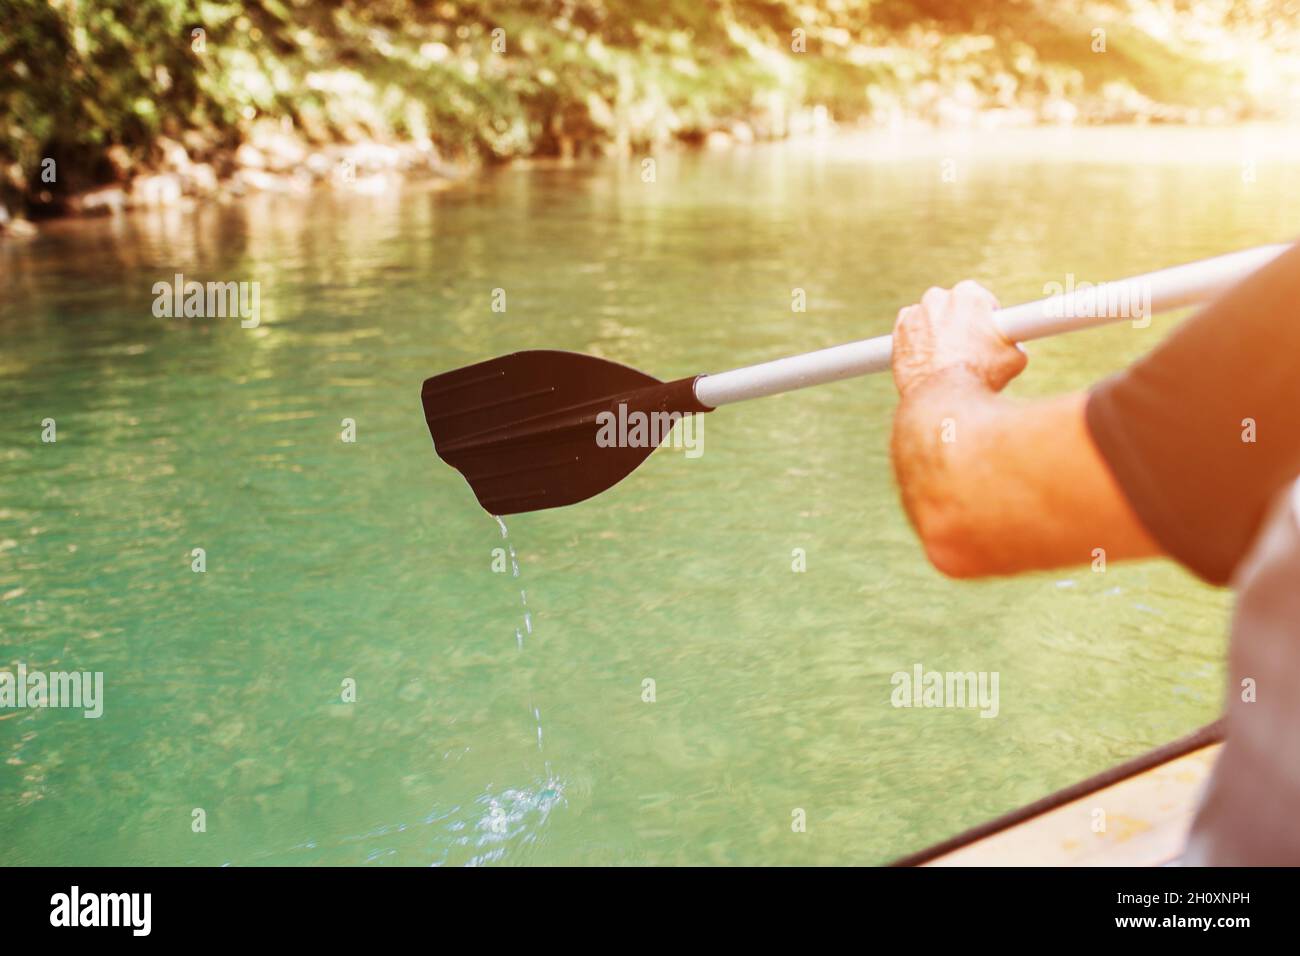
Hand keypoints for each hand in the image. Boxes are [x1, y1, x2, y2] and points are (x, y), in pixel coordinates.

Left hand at [891, 280, 1026, 396]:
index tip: (986, 331)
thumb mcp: (1014, 357)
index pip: (981, 301)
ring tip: (945, 357)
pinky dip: (916, 339)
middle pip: (953, 307)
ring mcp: (916, 312)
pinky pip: (910, 328)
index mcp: (970, 294)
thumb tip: (1013, 347)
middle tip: (967, 349)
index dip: (986, 318)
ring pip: (930, 317)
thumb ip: (1013, 342)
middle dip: (959, 324)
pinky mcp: (899, 329)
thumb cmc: (981, 375)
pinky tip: (927, 357)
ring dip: (937, 331)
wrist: (943, 397)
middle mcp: (939, 297)